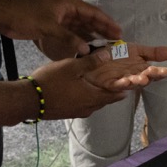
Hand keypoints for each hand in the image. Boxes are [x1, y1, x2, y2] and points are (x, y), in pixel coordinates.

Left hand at [0, 0, 121, 53]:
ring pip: (81, 27)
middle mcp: (67, 9)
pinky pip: (71, 32)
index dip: (106, 22)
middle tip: (116, 40)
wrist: (6, 17)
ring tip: (105, 44)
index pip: (93, 12)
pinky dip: (80, 38)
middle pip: (89, 19)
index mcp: (68, 4)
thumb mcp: (48, 27)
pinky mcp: (54, 26)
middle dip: (103, 28)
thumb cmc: (27, 16)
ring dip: (93, 34)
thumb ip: (68, 37)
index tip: (118, 31)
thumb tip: (87, 48)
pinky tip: (87, 46)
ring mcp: (61, 18)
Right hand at [32, 43, 166, 118]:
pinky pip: (86, 105)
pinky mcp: (70, 113)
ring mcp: (79, 112)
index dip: (129, 86)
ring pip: (97, 102)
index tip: (137, 81)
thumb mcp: (72, 67)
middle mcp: (90, 106)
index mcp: (94, 95)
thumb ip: (91, 61)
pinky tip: (85, 91)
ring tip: (106, 84)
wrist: (28, 102)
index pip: (119, 92)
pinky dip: (90, 97)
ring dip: (103, 94)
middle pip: (109, 99)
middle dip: (117, 90)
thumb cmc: (50, 82)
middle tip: (125, 82)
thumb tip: (110, 54)